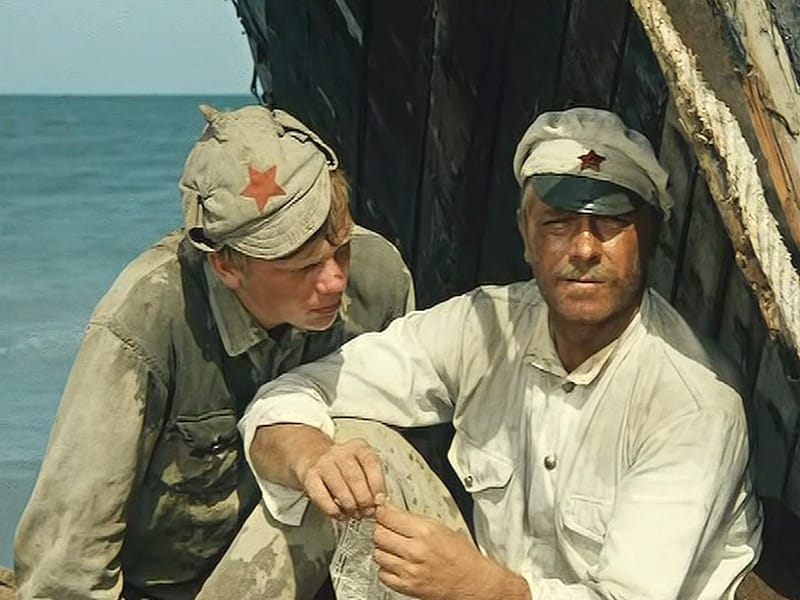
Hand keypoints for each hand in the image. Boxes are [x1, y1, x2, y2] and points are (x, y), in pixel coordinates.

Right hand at [300, 437, 385, 520]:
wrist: (312, 455)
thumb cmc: (342, 466)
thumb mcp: (360, 465)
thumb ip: (371, 481)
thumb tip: (379, 502)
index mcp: (358, 447)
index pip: (372, 464)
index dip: (377, 486)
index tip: (379, 501)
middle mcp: (340, 452)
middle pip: (355, 478)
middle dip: (364, 500)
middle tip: (367, 512)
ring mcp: (323, 463)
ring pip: (340, 488)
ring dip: (350, 506)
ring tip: (355, 514)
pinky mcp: (309, 476)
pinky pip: (322, 497)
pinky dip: (333, 510)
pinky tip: (340, 514)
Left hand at [373, 504, 527, 599]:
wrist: (472, 582)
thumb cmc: (462, 555)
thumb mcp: (441, 527)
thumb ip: (414, 519)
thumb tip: (393, 511)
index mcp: (425, 531)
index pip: (388, 516)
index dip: (382, 512)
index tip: (381, 511)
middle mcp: (415, 550)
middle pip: (379, 534)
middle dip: (381, 529)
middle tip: (387, 529)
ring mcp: (409, 570)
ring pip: (378, 554)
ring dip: (383, 549)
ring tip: (393, 547)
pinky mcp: (407, 586)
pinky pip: (382, 574)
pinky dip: (386, 568)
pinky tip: (396, 563)